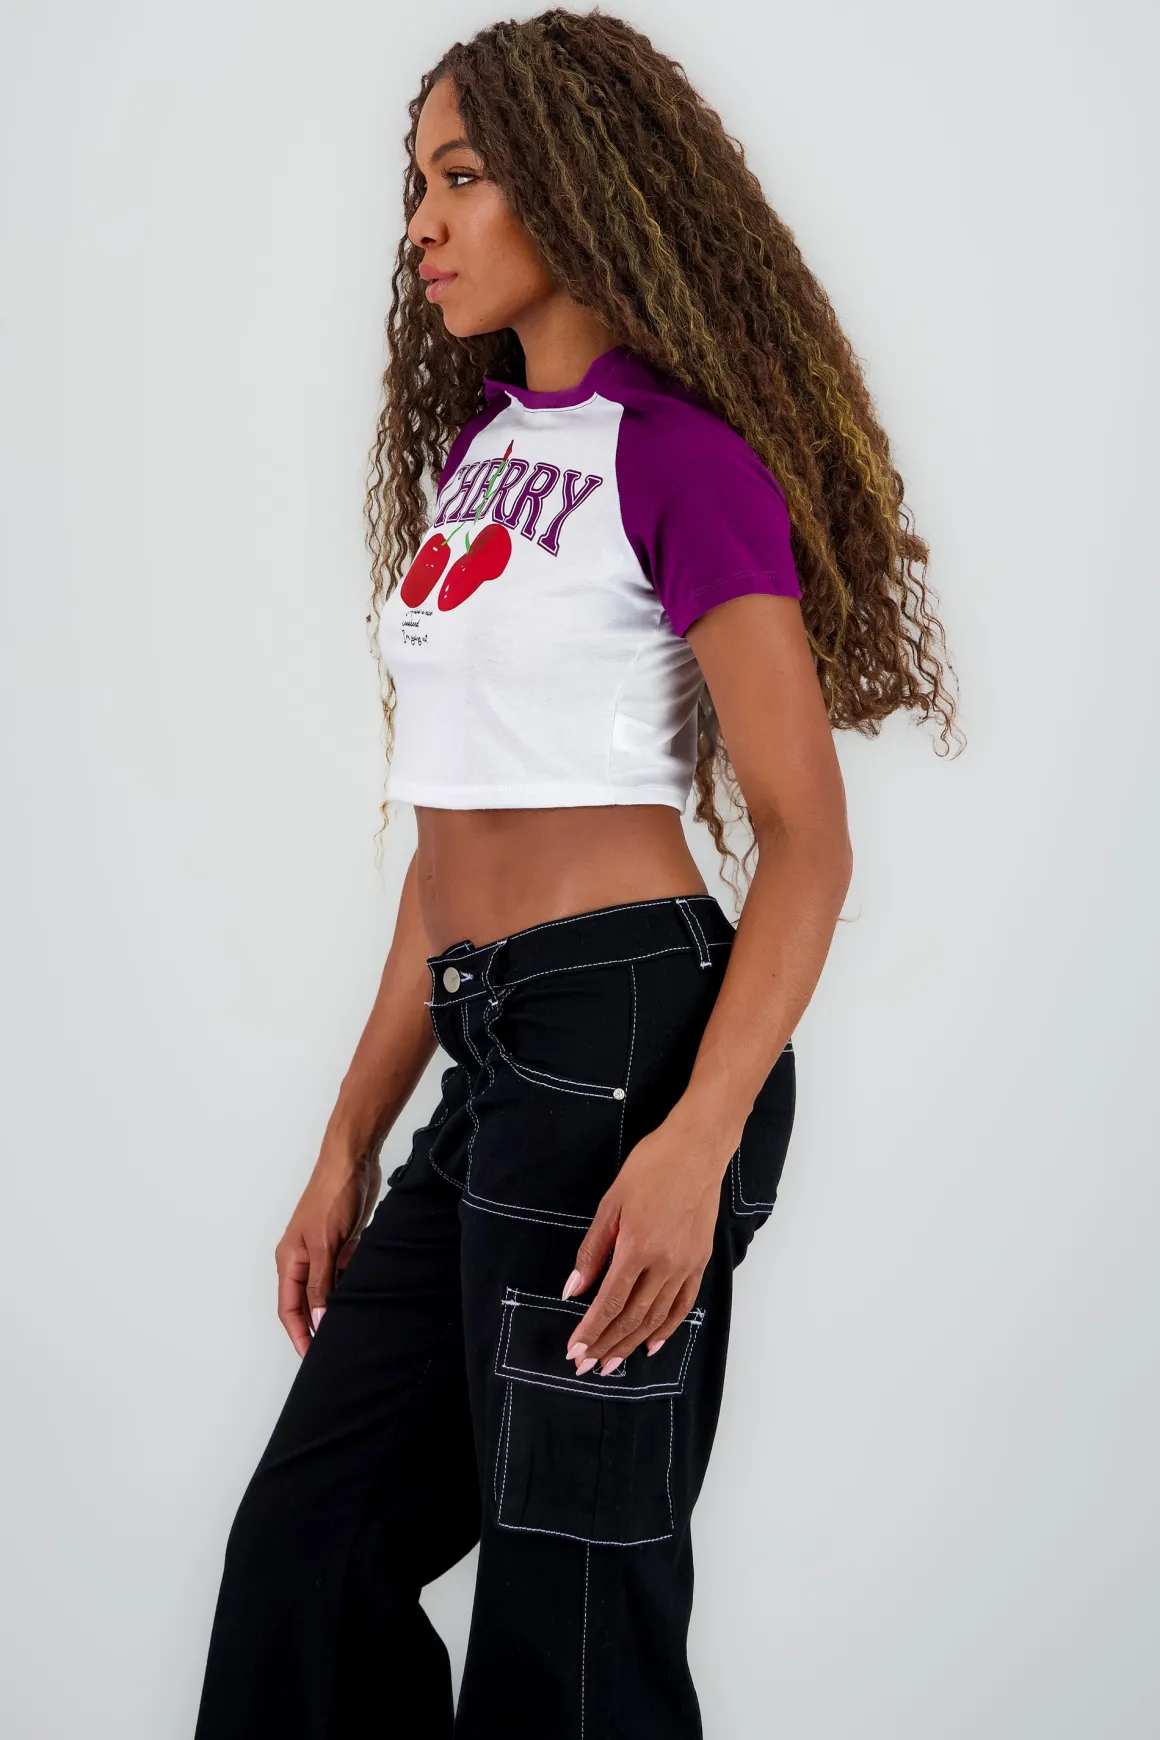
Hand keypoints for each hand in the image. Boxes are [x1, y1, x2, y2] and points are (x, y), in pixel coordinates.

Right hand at [274, 1151, 380, 1356]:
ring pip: (326, 1292)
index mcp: (289, 1260)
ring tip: (350, 1333)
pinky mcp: (343, 1245)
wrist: (354, 1160)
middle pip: (306, 1304)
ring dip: (335, 1310)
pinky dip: (350, 1289)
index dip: (298, 1336)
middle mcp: (303, 1260)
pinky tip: (364, 1301)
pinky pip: (344, 1277)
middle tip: (334, 1352)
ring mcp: (324, 1253)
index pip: (289, 1310)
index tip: (312, 1359)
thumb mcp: (326, 1244)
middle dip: (315, 1328)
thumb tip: (316, 1322)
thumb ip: (321, 1284)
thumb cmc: (332, 1193)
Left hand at [559, 1113, 726, 1374]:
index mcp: (637, 1248)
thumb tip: (573, 1289)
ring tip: (612, 1365)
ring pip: (656, 1318)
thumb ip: (592, 1250)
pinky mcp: (700, 1261)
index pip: (609, 1302)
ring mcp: (685, 1265)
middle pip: (631, 1317)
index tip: (575, 1351)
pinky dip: (666, 1329)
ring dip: (631, 1345)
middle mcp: (664, 1264)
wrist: (697, 1150)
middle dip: (606, 1345)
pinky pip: (682, 1305)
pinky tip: (652, 1344)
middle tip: (586, 1367)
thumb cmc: (650, 1168)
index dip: (590, 1331)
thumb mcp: (612, 1204)